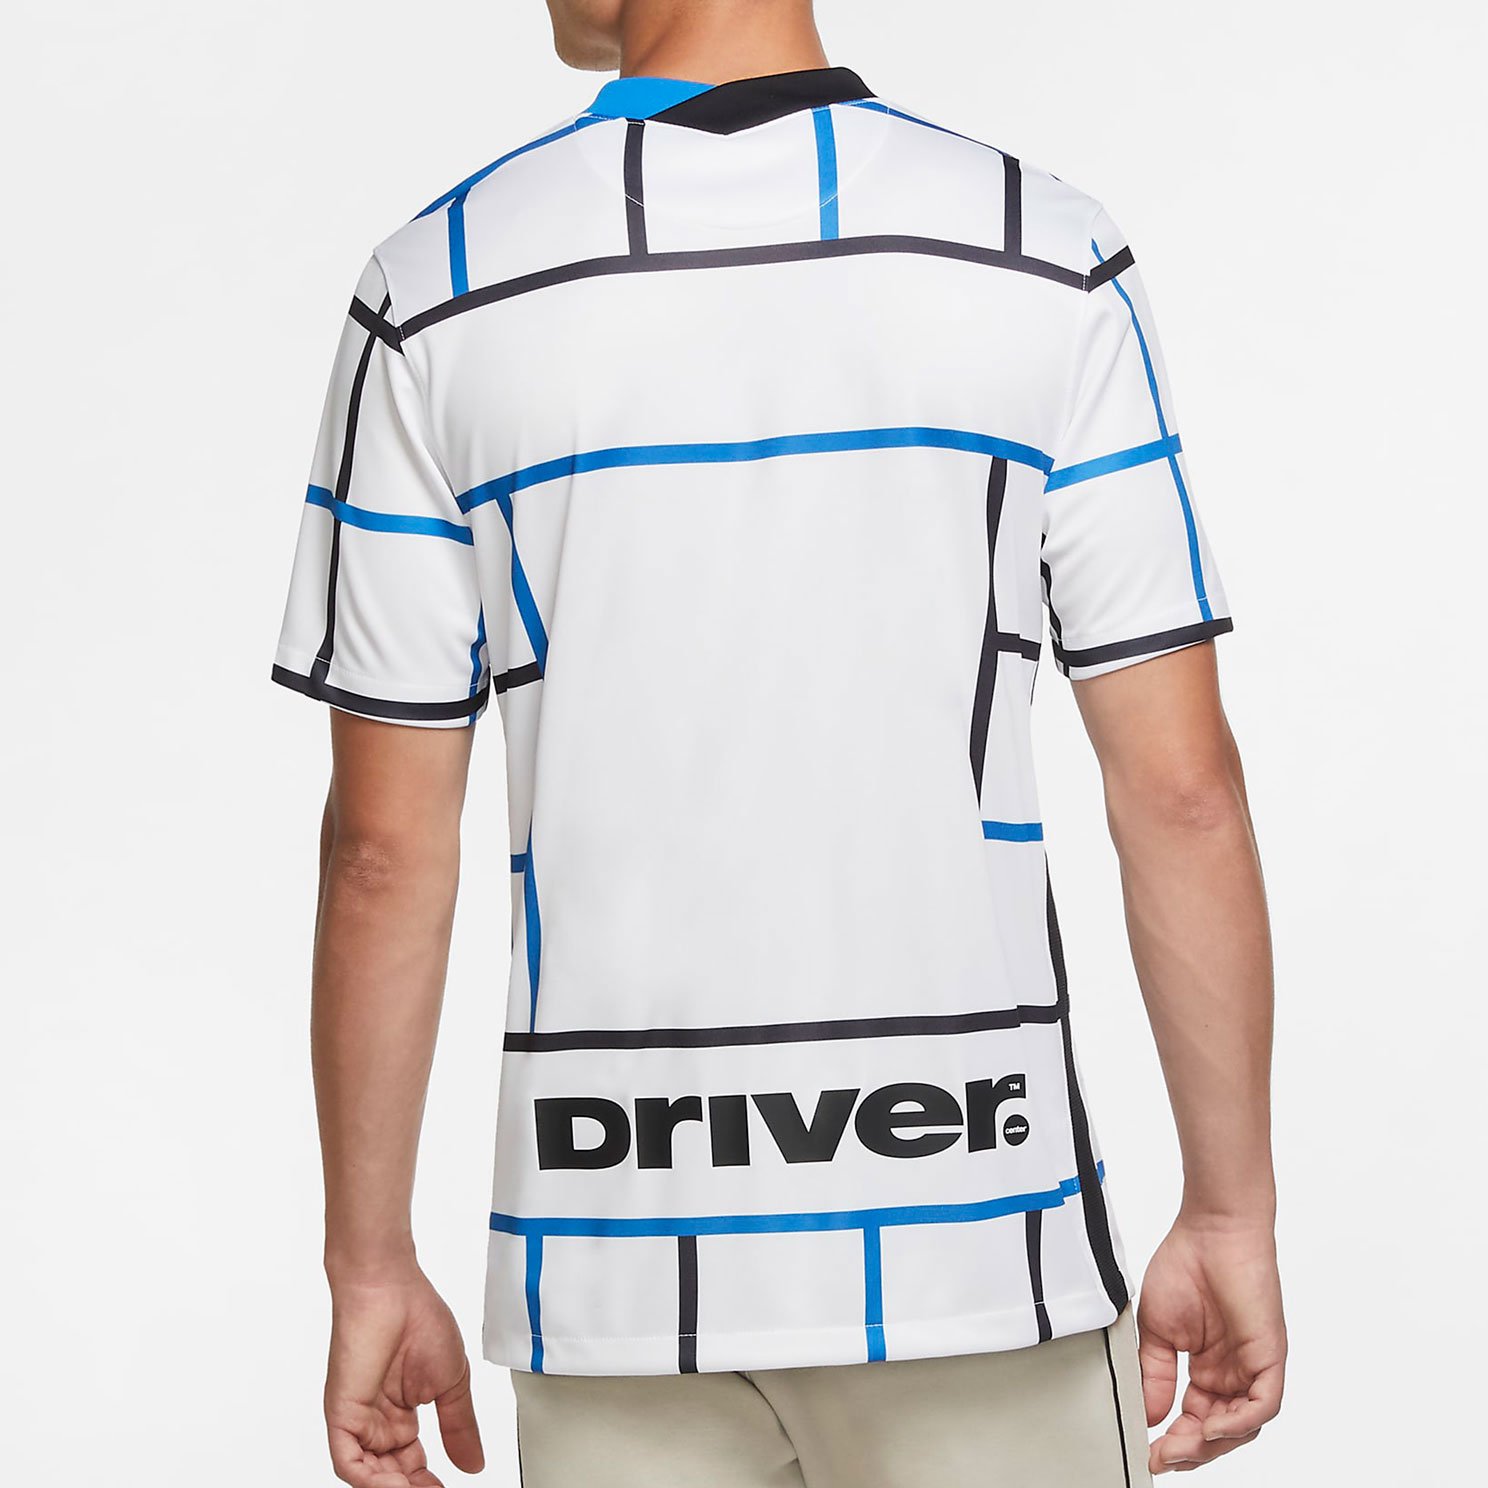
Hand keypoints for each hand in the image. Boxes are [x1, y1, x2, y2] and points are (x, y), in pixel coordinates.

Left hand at [324, 1268, 484, 1487]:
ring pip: (369, 1474)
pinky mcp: (341, 1415)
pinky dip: (372, 1481)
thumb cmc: (419, 1318)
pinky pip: (349, 1462)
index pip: (409, 1463)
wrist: (391, 1288)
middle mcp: (375, 1420)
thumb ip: (459, 1425)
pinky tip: (397, 1486)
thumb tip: (474, 1462)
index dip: (427, 1482)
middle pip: (390, 1474)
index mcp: (399, 1411)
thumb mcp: (452, 1381)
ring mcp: (357, 1419)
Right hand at [1138, 1216, 1285, 1473]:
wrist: (1211, 1230)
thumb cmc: (1185, 1264)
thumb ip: (1154, 1373)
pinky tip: (1210, 1426)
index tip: (1148, 1451)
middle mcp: (1234, 1373)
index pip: (1195, 1419)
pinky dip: (1238, 1422)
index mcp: (1208, 1368)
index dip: (1174, 1440)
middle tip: (1162, 1456)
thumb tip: (1147, 1415)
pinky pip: (1262, 1405)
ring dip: (1212, 1443)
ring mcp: (1253, 1367)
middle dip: (1190, 1450)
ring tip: (1180, 1447)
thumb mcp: (1157, 1328)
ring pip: (1242, 1426)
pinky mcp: (1270, 1358)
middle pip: (1219, 1431)